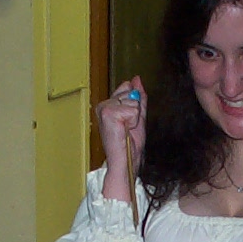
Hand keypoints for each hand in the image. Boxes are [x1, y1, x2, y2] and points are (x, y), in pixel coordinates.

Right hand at [96, 77, 146, 200]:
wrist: (125, 162)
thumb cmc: (129, 146)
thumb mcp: (138, 117)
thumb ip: (138, 98)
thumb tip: (137, 79)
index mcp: (108, 105)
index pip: (127, 88)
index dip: (134, 104)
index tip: (129, 121)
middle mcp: (103, 105)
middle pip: (130, 92)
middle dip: (135, 110)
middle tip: (128, 128)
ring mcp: (104, 109)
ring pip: (132, 101)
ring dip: (134, 117)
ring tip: (126, 130)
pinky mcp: (108, 113)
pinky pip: (132, 109)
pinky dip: (133, 121)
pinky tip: (125, 131)